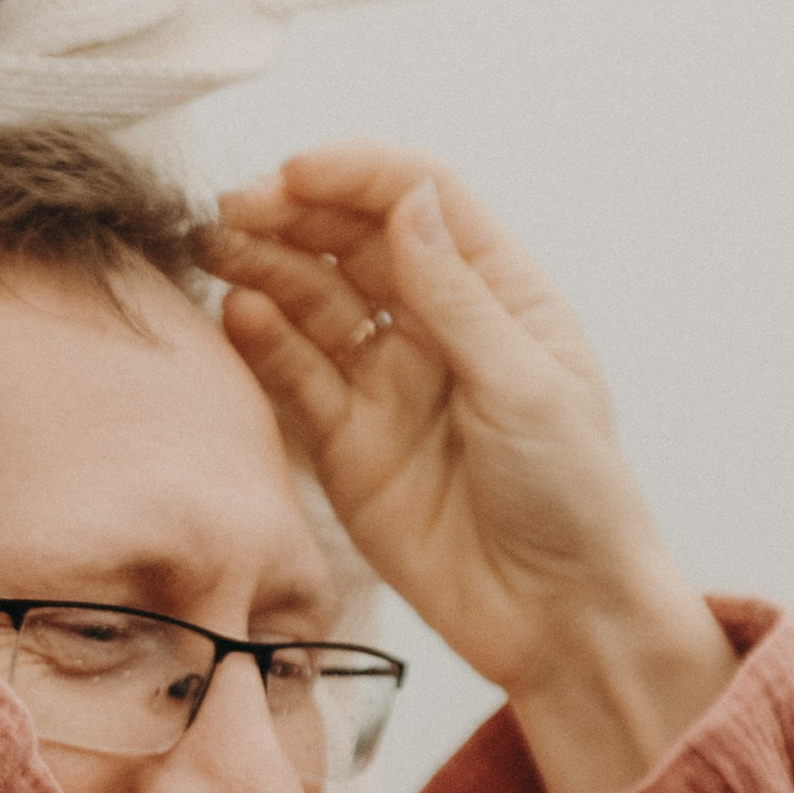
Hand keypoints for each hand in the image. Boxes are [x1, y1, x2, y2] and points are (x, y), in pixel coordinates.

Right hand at [206, 146, 735, 792]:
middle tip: (235, 211)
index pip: (421, 202)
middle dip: (295, 217)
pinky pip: (297, 381)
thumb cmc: (575, 498)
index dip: (359, 177)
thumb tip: (409, 203)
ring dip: (265, 269)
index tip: (299, 174)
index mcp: (500, 295)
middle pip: (353, 244)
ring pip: (314, 304)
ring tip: (218, 249)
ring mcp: (387, 385)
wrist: (560, 617)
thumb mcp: (526, 386)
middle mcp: (437, 328)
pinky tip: (239, 315)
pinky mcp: (347, 447)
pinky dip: (265, 344)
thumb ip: (457, 298)